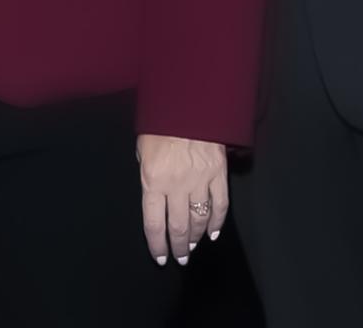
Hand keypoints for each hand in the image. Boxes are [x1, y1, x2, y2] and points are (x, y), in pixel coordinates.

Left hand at [137, 134, 228, 265]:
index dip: (157, 245)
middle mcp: (176, 185)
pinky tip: (212, 233)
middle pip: (178, 227)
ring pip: (199, 219)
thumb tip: (154, 196)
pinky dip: (217, 222)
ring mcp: (200, 181)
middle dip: (178, 247)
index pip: (153, 224)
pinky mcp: (218, 174)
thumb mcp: (143, 150)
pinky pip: (220, 205)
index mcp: (152, 180)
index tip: (161, 257)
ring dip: (196, 238)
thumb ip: (148, 175)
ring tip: (192, 248)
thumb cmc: (159, 125)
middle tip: (180, 258)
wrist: (187, 104)